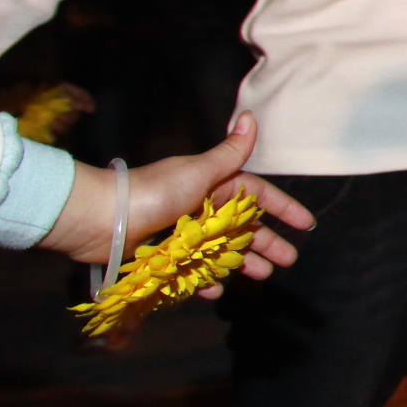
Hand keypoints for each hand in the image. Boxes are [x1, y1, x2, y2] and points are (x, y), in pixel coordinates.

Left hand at [44, 116, 311, 292]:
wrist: (101, 219)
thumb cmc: (153, 193)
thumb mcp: (198, 172)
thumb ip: (229, 152)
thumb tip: (250, 116)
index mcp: (213, 185)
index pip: (258, 195)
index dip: (283, 208)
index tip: (305, 225)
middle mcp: (201, 208)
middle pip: (243, 227)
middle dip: (268, 242)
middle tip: (288, 261)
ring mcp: (184, 234)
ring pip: (222, 250)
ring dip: (242, 263)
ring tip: (261, 276)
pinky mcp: (166, 256)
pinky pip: (193, 270)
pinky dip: (205, 280)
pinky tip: (215, 290)